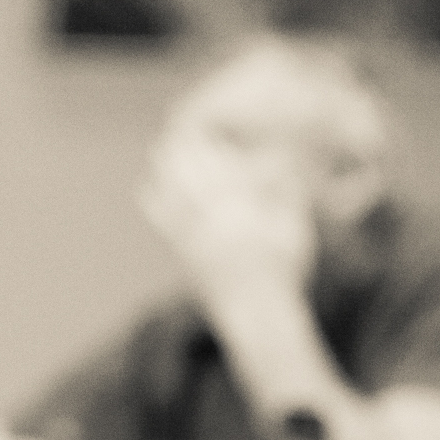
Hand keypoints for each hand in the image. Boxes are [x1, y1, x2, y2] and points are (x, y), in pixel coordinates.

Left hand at [140, 116, 314, 296]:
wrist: (258, 313)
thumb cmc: (284, 271)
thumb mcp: (293, 228)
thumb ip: (288, 195)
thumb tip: (287, 162)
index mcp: (238, 212)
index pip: (217, 171)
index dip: (204, 147)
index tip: (197, 127)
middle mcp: (210, 222)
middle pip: (189, 179)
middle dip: (180, 154)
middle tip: (173, 130)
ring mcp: (193, 240)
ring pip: (171, 197)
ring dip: (165, 172)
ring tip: (159, 150)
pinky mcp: (184, 255)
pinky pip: (164, 223)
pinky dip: (154, 202)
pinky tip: (146, 187)